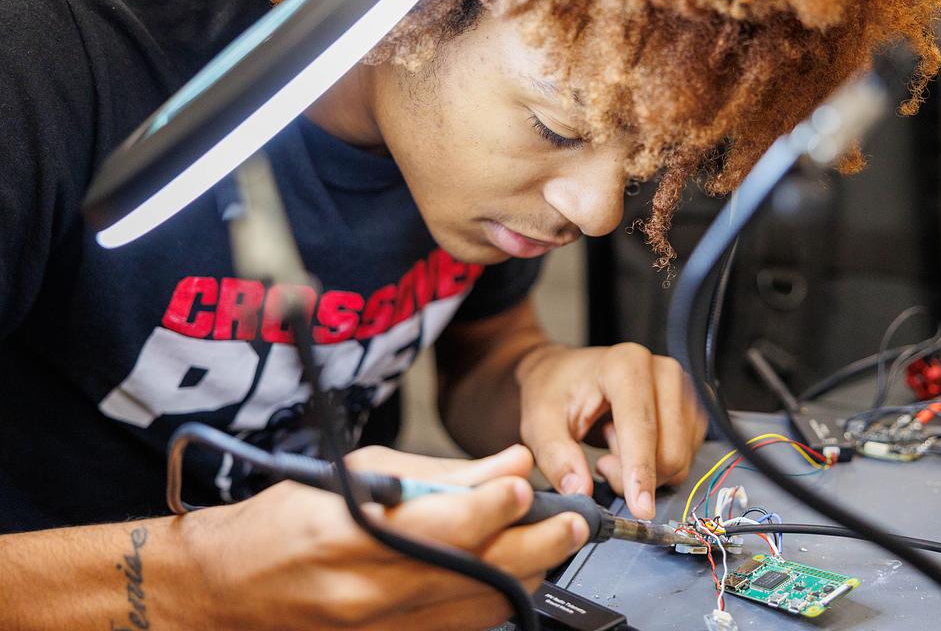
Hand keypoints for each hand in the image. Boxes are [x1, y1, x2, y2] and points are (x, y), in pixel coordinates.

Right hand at [183, 444, 587, 630]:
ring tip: (552, 542)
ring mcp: (380, 629)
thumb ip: (443, 474)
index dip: (493, 505)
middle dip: (536, 545)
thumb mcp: (359, 472)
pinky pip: (462, 628)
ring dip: (528, 574)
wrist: (231, 588)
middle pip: (476, 573)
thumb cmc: (289, 517)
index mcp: (352, 535)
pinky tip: (516, 574)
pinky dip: (496, 600)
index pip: (444, 525)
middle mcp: (368, 591)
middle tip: (571, 521)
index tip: (525, 485)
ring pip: (480, 607)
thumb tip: (510, 465)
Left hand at [515, 342, 706, 519]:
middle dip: (635, 475)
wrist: (567, 372)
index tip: (641, 509)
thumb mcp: (539, 422)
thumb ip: (556, 457)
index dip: (641, 472)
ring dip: (645, 472)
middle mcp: (664, 372)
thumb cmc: (554, 391)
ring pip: (679, 459)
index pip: (642, 427)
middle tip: (601, 463)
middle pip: (670, 450)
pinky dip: (657, 466)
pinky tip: (630, 447)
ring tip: (612, 449)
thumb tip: (580, 491)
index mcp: (626, 365)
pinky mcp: (692, 408)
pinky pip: (685, 458)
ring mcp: (684, 388)